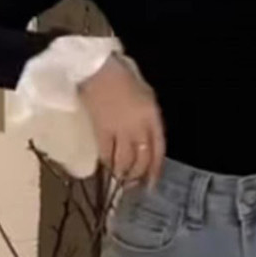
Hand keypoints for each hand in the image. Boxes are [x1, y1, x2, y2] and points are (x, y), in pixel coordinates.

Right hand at [77, 56, 165, 190]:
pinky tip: (108, 167)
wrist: (97, 70)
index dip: (156, 169)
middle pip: (141, 158)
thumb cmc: (124, 77)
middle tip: (135, 186)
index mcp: (152, 116)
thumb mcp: (147, 95)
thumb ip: (149, 117)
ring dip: (123, 174)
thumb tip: (147, 137)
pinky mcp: (100, 131)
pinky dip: (108, 163)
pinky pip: (106, 154)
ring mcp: (119, 130)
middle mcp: (138, 126)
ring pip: (124, 160)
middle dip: (139, 175)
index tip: (153, 183)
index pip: (158, 148)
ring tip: (122, 180)